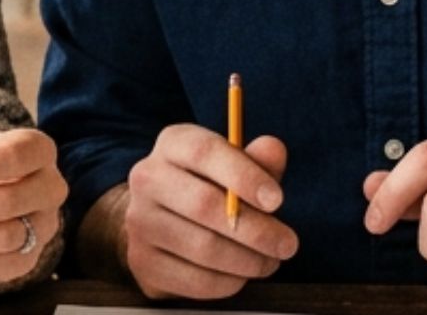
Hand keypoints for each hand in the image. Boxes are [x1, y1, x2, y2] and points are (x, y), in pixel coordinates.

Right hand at [119, 124, 296, 300]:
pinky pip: (194, 279)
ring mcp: (139, 221)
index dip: (244, 176)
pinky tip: (243, 274)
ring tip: (270, 260)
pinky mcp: (142, 261)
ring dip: (247, 260)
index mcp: (173, 144)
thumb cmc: (208, 187)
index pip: (204, 152)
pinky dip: (228, 282)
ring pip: (202, 247)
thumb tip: (273, 149)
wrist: (159, 219)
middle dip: (256, 229)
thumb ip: (258, 159)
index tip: (277, 200)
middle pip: (204, 204)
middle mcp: (148, 178)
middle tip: (288, 244)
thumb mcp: (234, 166)